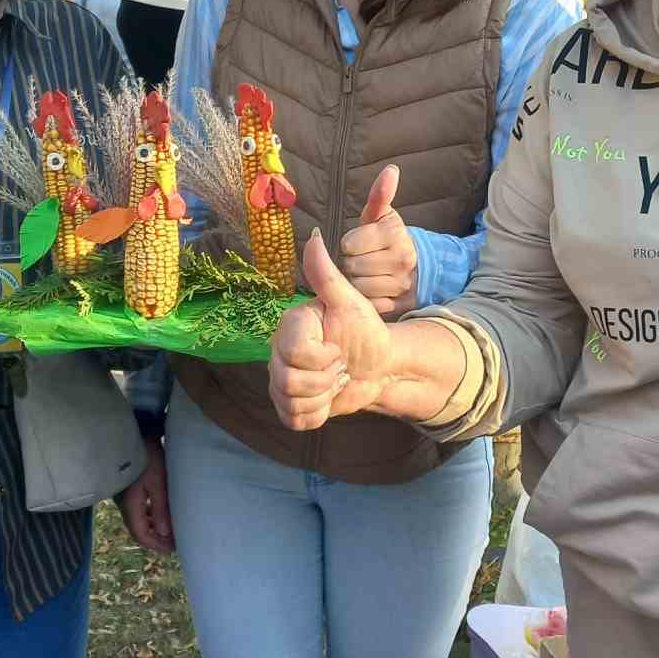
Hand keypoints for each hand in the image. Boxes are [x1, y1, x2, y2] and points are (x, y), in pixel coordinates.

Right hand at [117, 439, 173, 552]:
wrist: (132, 433)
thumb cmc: (147, 456)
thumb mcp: (158, 482)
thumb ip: (160, 509)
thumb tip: (165, 534)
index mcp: (130, 506)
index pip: (141, 534)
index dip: (157, 545)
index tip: (173, 550)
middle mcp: (124, 504)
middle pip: (138, 529)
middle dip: (156, 539)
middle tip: (174, 543)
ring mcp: (124, 496)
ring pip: (138, 519)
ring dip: (153, 527)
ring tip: (171, 530)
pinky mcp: (127, 488)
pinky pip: (138, 508)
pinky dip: (150, 515)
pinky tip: (161, 513)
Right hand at [269, 230, 394, 429]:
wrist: (380, 367)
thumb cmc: (367, 332)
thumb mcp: (351, 302)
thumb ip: (327, 275)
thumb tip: (313, 236)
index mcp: (290, 327)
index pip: (295, 354)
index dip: (322, 358)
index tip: (338, 349)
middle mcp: (278, 353)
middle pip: (289, 382)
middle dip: (325, 380)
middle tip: (340, 366)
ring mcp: (281, 381)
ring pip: (291, 403)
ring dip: (323, 397)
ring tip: (335, 380)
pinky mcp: (290, 406)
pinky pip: (295, 421)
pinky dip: (317, 415)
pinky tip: (328, 398)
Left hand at [340, 165, 417, 315]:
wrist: (419, 266)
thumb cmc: (389, 238)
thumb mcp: (382, 215)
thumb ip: (380, 194)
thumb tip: (391, 170)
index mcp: (395, 233)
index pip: (348, 244)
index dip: (349, 244)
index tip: (360, 243)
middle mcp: (402, 259)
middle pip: (351, 267)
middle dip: (351, 263)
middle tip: (363, 259)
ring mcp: (402, 285)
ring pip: (357, 288)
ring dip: (356, 283)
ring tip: (367, 274)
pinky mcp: (400, 305)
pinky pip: (368, 304)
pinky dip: (365, 300)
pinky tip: (373, 289)